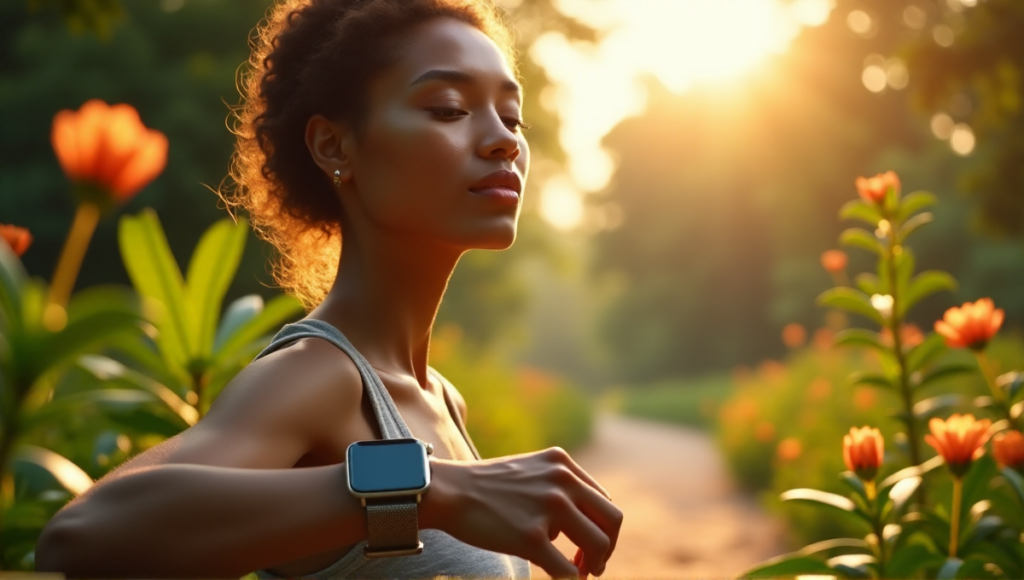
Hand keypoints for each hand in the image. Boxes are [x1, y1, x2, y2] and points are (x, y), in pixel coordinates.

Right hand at [423, 447, 621, 577]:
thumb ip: (558, 486)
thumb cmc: (485, 486)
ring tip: (581, 573)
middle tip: (595, 564)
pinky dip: (569, 579)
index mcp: (562, 464)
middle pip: (612, 521)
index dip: (602, 527)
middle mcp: (561, 481)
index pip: (603, 501)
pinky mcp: (530, 538)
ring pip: (598, 546)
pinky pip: (567, 570)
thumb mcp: (530, 470)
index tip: (588, 543)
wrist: (448, 491)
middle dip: (608, 547)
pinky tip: (561, 578)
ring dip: (594, 565)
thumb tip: (579, 525)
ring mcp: (548, 509)